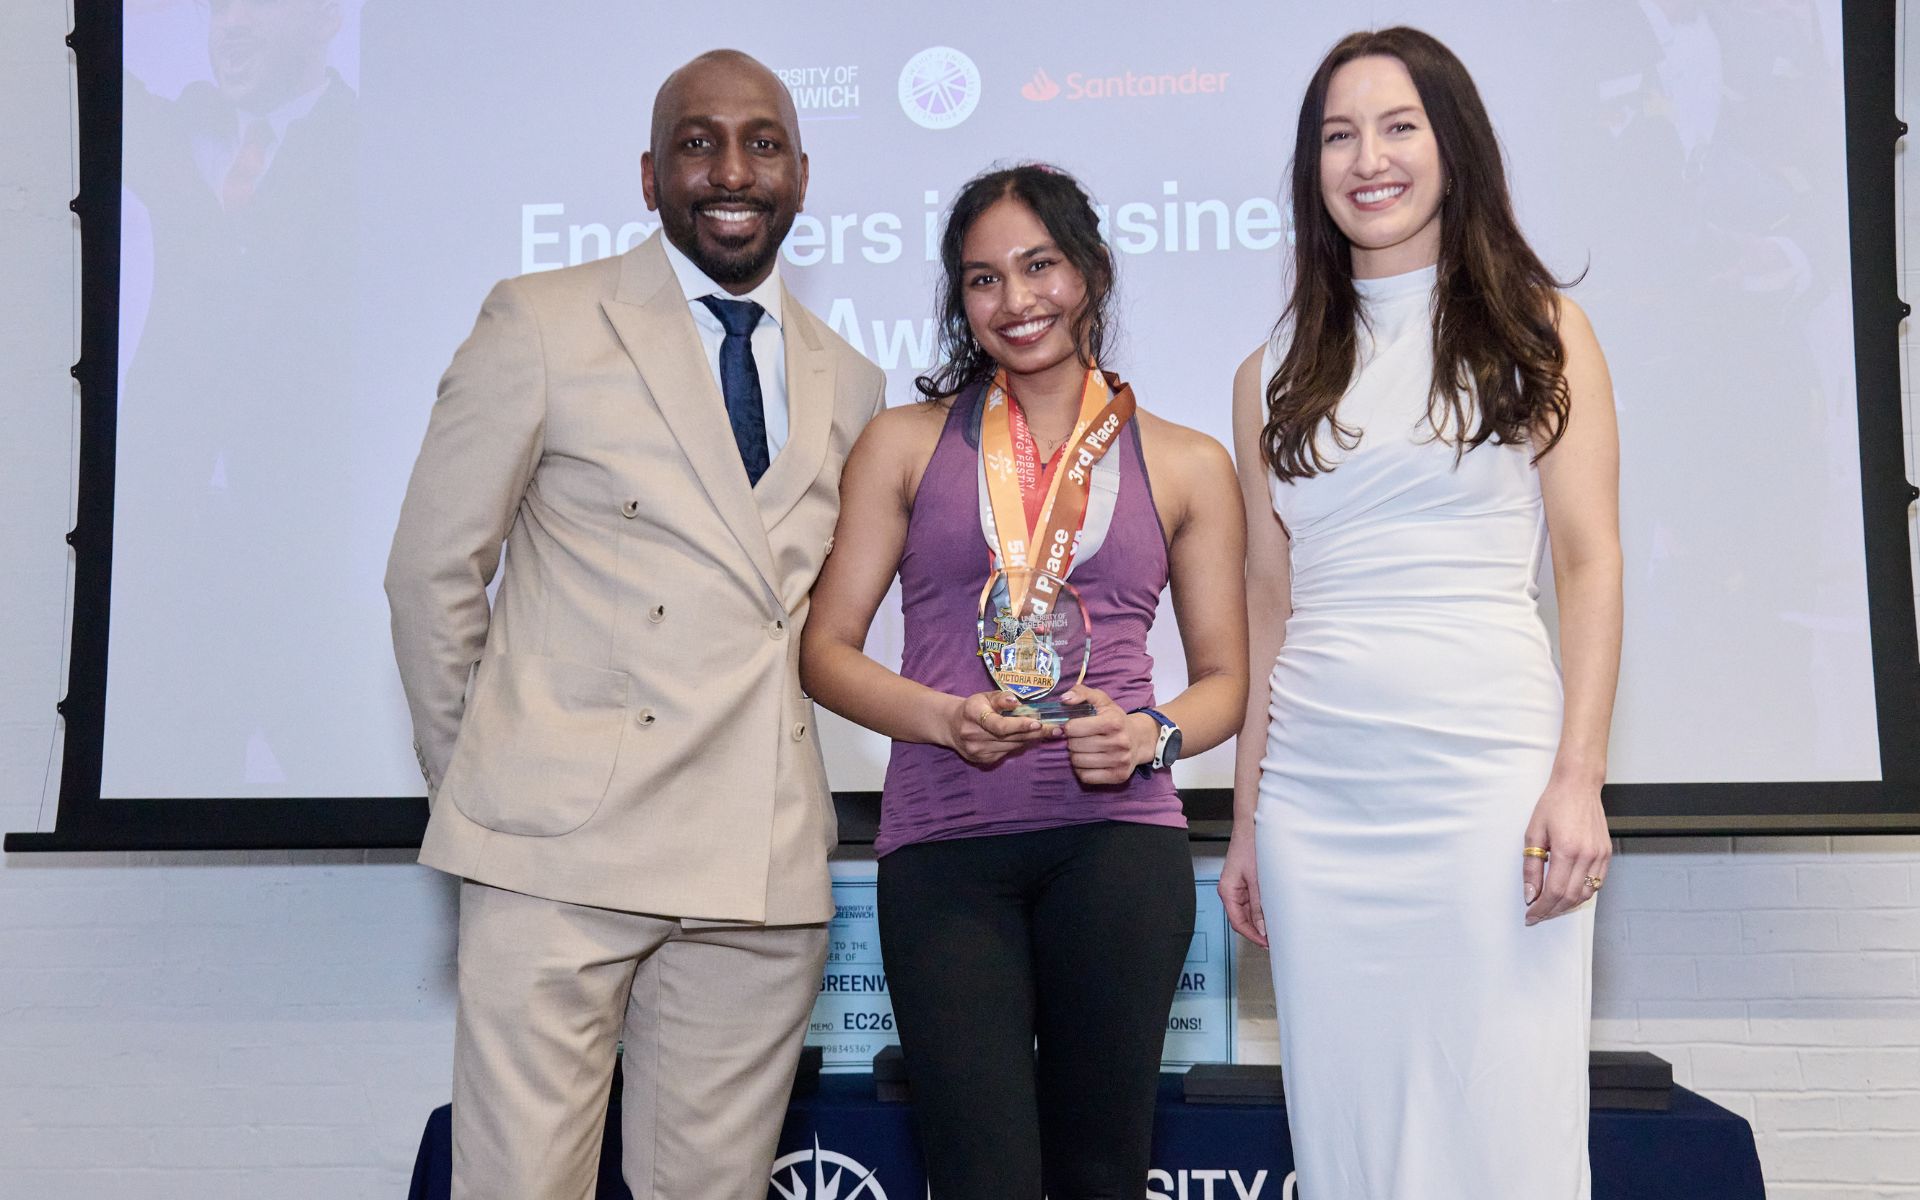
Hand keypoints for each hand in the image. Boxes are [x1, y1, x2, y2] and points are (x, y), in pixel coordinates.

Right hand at [943, 690, 1047, 765]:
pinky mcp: (983, 761)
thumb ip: (1002, 698)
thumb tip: (1017, 701)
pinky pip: (1008, 752)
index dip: (1019, 725)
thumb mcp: (985, 696)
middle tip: (1057, 728)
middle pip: (1010, 737)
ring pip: (1012, 746)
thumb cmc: (975, 708)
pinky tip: (1030, 738)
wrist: (953, 726)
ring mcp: (977, 751)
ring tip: (1050, 731)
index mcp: (972, 714)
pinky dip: (1020, 745)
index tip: (1038, 722)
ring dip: (1032, 738)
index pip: (999, 724)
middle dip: (1036, 731)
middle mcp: (973, 734)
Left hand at [1057, 686, 1151, 784]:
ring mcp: (1120, 761)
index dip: (1069, 727)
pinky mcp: (1119, 776)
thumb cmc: (1115, 719)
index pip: (1074, 728)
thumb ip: (1081, 693)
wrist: (1139, 739)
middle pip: (1074, 746)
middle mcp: (1119, 742)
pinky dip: (1081, 770)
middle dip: (1072, 741)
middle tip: (1079, 739)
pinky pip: (1086, 777)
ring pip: (1078, 762)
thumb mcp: (1101, 700)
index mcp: (1113, 722)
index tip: (1074, 726)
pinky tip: (1088, 762)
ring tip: (1083, 749)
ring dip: (1075, 756)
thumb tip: (1064, 699)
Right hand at [1219, 828, 1266, 946]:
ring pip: (1247, 911)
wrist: (1252, 828)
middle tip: (1273, 939)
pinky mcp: (1245, 882)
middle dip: (1256, 930)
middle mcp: (1230, 891)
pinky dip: (1260, 909)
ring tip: (1274, 927)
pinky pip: (1251, 902)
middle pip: (1241, 918)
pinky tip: (1271, 912)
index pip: (1237, 922)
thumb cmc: (1249, 846)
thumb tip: (1261, 927)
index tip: (1265, 943)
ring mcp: (1237, 887)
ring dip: (1259, 920)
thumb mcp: (1257, 880)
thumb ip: (1258, 906)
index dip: (1252, 935)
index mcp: (1227, 891)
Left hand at [1522, 772, 1611, 924]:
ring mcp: (1600, 856)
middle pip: (1571, 897)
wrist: (1578, 786)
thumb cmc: (1554, 805)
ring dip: (1567, 905)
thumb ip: (1531, 867)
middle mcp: (1587, 855)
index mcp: (1567, 850)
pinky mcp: (1607, 854)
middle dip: (1552, 910)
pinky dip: (1582, 894)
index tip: (1530, 915)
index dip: (1541, 908)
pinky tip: (1568, 894)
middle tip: (1537, 914)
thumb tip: (1531, 894)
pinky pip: (1596, 884)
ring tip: (1550, 906)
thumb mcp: (1533, 834)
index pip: (1555, 892)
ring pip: (1586, 894)